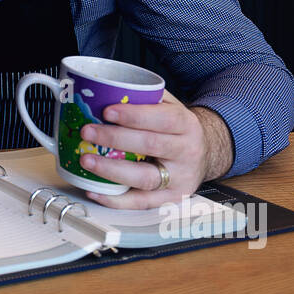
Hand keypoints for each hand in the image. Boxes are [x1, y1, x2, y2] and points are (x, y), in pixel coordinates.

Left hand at [74, 91, 234, 209]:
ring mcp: (179, 179)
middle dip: (115, 139)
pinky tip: (95, 190)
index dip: (134, 116)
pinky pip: (141, 202)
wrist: (205, 154)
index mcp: (187, 125)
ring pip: (145, 177)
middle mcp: (186, 152)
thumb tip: (107, 90)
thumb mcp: (171, 107)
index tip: (107, 111)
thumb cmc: (178, 129)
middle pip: (150, 146)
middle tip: (88, 132)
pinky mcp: (170, 199)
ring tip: (87, 160)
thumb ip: (147, 98)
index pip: (163, 119)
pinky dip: (116, 199)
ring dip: (112, 170)